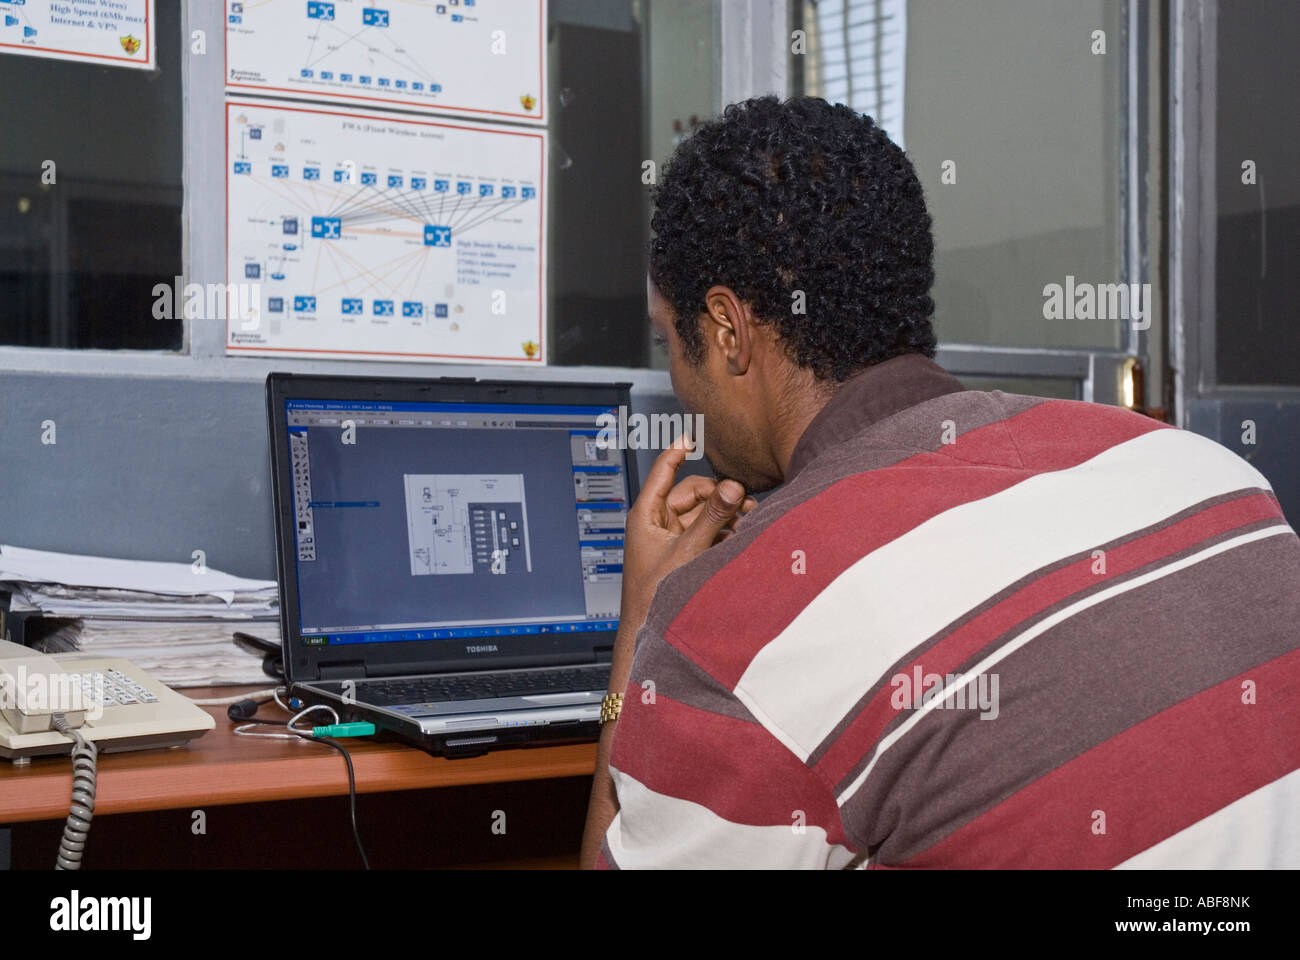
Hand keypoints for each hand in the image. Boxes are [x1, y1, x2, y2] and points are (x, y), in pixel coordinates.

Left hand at [619, 436, 756, 627]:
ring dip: (724, 516)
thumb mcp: (689, 550)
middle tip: (745, 503)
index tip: (691, 436)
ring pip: (701, 513)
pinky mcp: (681, 552)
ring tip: (746, 525)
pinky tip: (737, 539)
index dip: (677, 451)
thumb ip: (713, 517)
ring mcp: (669, 538)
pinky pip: (704, 532)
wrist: (650, 631)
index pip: (663, 472)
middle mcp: (656, 523)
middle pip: (692, 493)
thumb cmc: (655, 595)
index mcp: (646, 515)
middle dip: (718, 496)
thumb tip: (732, 486)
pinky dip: (721, 533)